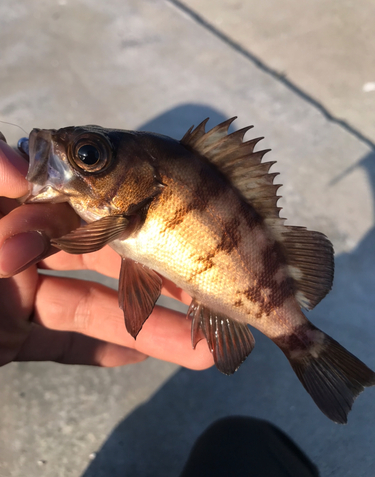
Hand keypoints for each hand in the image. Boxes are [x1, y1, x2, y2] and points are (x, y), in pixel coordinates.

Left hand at [0, 132, 212, 369]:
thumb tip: (21, 169)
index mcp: (14, 207)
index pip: (84, 193)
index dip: (133, 198)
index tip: (182, 207)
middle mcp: (25, 245)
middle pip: (105, 251)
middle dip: (160, 266)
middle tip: (215, 279)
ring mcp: (21, 292)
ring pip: (96, 303)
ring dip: (150, 324)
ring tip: (205, 343)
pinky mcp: (13, 337)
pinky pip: (68, 341)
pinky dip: (107, 348)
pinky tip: (148, 353)